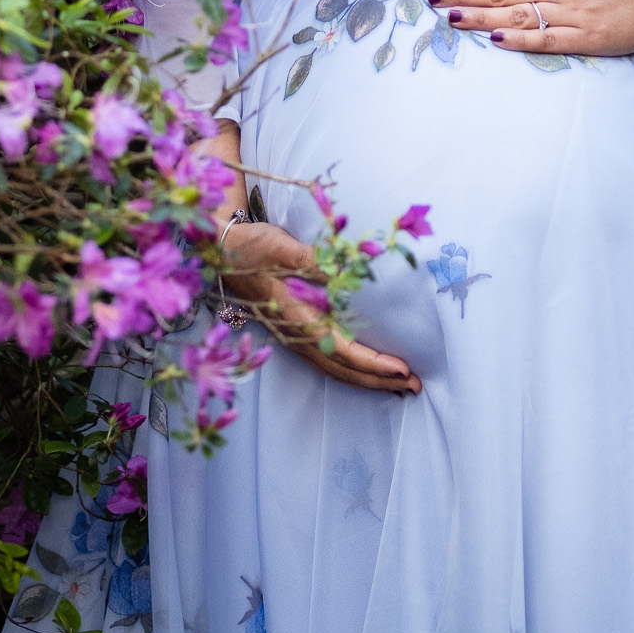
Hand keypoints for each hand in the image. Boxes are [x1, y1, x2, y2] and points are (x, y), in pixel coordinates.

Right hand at [217, 219, 421, 396]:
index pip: (340, 349)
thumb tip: (347, 267)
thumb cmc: (250, 247)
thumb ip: (312, 260)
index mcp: (295, 318)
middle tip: (415, 385)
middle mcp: (295, 335)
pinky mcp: (294, 330)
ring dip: (368, 378)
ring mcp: (294, 336)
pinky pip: (328, 358)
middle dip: (378, 379)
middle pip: (342, 369)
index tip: (401, 367)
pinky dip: (352, 367)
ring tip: (401, 384)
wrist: (218, 251)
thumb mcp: (280, 247)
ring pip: (335, 368)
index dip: (371, 361)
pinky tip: (368, 367)